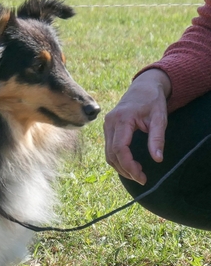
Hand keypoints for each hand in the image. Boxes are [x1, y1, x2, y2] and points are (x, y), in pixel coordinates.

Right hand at [103, 69, 170, 184]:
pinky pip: (109, 149)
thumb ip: (157, 138)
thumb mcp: (160, 118)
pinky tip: (130, 164)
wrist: (143, 87)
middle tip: (142, 178)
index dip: (129, 166)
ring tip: (137, 173)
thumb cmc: (153, 101)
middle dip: (125, 170)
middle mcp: (110, 123)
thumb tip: (157, 159)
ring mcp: (106, 126)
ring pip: (108, 154)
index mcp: (121, 119)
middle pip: (112, 154)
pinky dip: (118, 160)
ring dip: (121, 167)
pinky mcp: (108, 129)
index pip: (120, 149)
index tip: (142, 177)